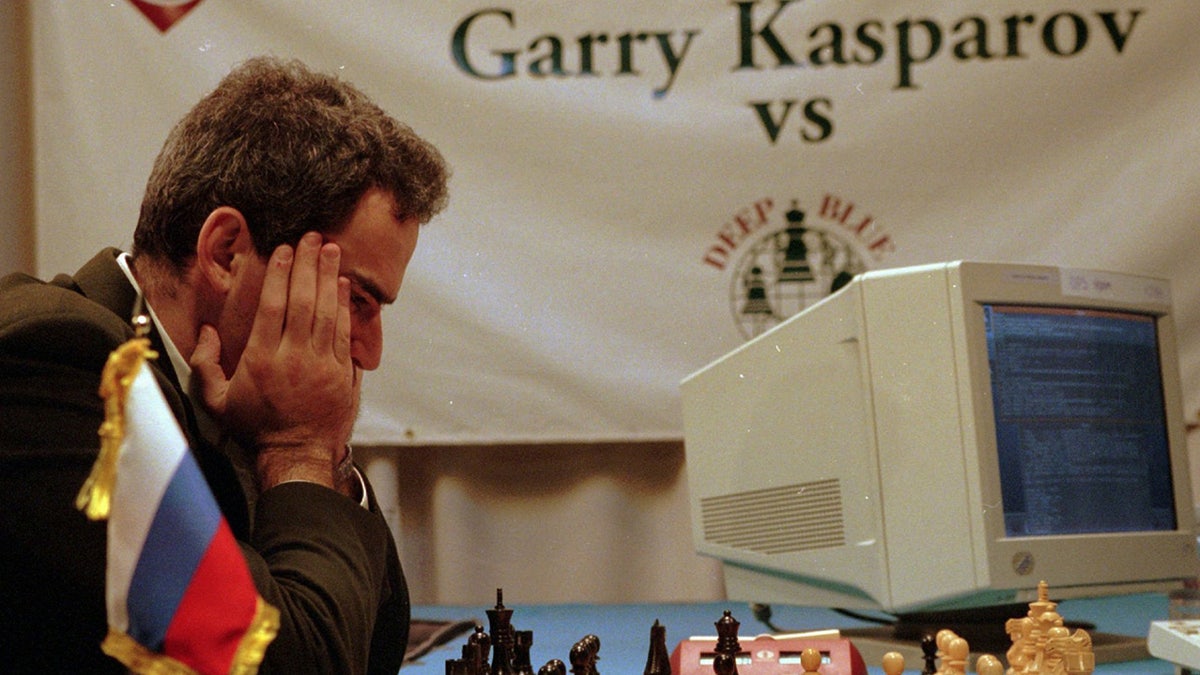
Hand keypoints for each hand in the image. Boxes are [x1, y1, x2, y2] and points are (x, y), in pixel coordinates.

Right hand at [191, 232, 358, 492]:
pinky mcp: (341, 372)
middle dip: (307, 265)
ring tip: (330, 250)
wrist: (296, 454)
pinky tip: (343, 285)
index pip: (272, 306)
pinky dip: (344, 306)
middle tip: (311, 237)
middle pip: (302, 300)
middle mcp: (293, 356)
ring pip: (326, 311)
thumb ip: (205, 363)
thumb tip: (206, 330)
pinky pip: (343, 331)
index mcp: (261, 359)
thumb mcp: (216, 401)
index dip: (279, 275)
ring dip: (328, 277)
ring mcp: (321, 363)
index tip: (283, 250)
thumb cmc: (255, 428)